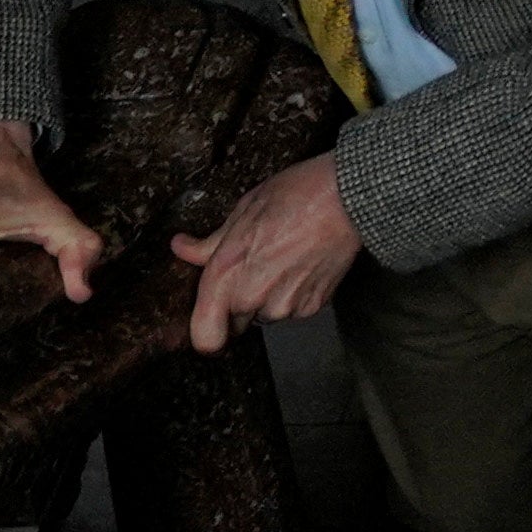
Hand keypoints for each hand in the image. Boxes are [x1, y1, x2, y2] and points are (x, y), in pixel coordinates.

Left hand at [166, 150, 361, 350]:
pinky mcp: (312, 306)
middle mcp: (253, 296)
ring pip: (265, 316)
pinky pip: (293, 311)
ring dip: (269, 298)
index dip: (204, 335)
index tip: (210, 322)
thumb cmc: (298, 195)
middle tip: (257, 271)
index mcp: (228, 272)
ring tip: (286, 262)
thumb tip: (181, 247)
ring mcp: (285, 305)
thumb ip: (210, 242)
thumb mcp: (245, 209)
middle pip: (235, 324)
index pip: (204, 337)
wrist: (350, 197)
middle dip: (240, 304)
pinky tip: (304, 265)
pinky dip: (295, 294)